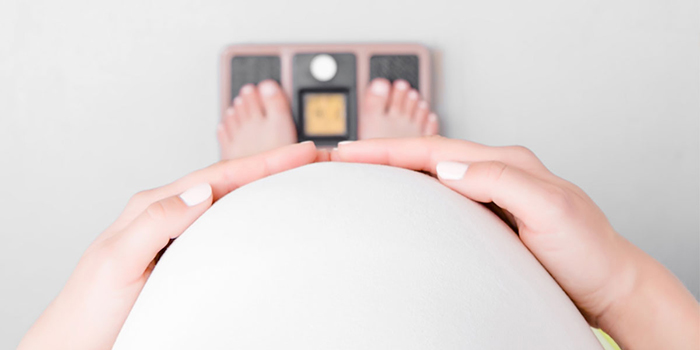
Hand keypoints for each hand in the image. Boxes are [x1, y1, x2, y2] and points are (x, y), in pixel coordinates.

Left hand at [19, 141, 318, 349]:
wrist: (77, 343)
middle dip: (270, 166)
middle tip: (309, 159)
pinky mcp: (180, 254)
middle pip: (227, 181)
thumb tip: (200, 191)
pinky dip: (247, 213)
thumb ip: (156, 222)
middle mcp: (165, 214)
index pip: (217, 177)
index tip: (298, 153)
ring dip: (262, 186)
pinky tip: (260, 214)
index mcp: (152, 208)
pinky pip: (221, 225)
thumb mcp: (118, 261)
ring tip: (294, 178)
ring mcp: (173, 233)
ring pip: (227, 200)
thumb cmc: (90, 309)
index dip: (261, 163)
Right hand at [332, 136, 698, 349]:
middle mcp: (496, 173)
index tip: (350, 152)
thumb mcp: (550, 210)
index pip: (434, 152)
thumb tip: (448, 168)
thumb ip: (501, 181)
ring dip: (396, 172)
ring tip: (361, 174)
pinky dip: (416, 194)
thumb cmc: (586, 250)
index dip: (389, 150)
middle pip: (427, 157)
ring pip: (432, 175)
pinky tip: (402, 201)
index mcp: (506, 164)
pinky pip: (444, 198)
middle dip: (383, 155)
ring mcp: (493, 195)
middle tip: (342, 159)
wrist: (609, 282)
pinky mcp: (491, 217)